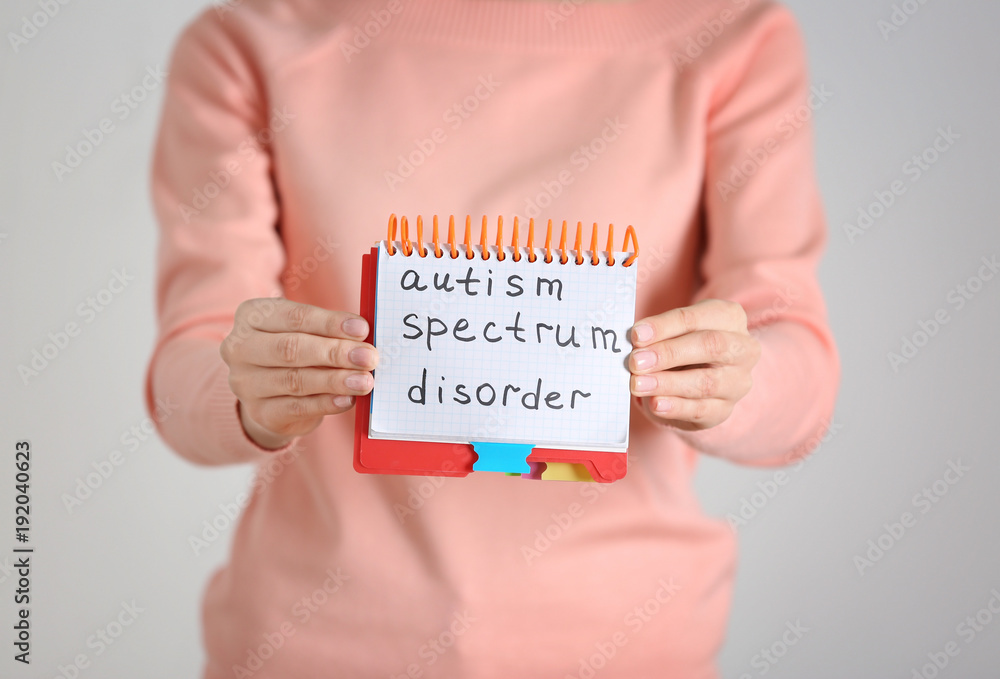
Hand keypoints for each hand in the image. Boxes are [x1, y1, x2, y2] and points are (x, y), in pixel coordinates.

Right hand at [219, 298, 377, 448]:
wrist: (270, 395)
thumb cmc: (296, 351)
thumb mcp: (306, 332)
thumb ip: (329, 331)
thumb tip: (363, 336)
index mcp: (251, 316)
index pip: (294, 317)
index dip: (329, 323)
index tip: (362, 329)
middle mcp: (240, 348)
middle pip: (292, 348)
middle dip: (335, 352)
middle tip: (368, 357)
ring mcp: (246, 383)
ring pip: (295, 380)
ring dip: (335, 380)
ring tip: (364, 380)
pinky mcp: (259, 412)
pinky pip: (297, 407)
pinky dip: (326, 403)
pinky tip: (347, 399)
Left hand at [628, 299, 759, 430]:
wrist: (698, 378)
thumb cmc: (683, 344)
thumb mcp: (674, 331)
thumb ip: (659, 334)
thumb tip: (636, 341)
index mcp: (729, 317)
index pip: (697, 318)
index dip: (665, 326)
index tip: (637, 335)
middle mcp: (743, 349)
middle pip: (710, 347)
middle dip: (669, 353)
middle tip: (636, 361)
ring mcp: (737, 382)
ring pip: (706, 382)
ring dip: (667, 383)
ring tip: (638, 384)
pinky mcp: (724, 410)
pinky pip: (701, 410)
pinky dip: (675, 407)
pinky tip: (655, 404)